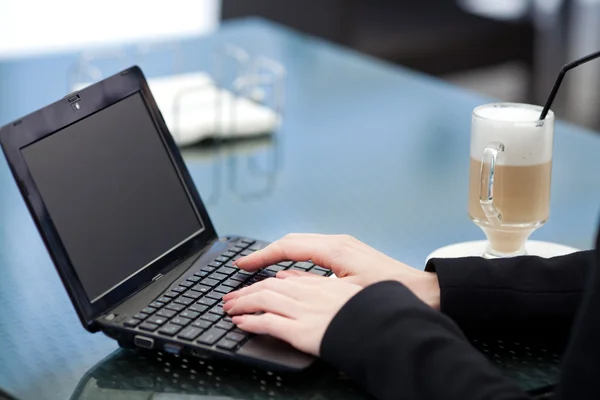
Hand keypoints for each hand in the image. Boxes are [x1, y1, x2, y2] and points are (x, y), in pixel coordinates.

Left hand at [223, 276, 361, 355]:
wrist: (384, 328)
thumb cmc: (369, 311)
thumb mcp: (346, 290)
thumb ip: (317, 283)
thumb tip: (288, 277)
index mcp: (320, 284)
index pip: (282, 278)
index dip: (261, 277)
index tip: (249, 280)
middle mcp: (309, 292)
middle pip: (267, 286)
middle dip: (245, 292)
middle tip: (230, 298)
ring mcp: (304, 310)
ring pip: (263, 300)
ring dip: (242, 304)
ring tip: (229, 309)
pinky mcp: (301, 330)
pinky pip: (268, 322)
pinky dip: (250, 322)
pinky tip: (240, 323)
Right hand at [235, 233, 439, 308]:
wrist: (423, 292)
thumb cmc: (390, 293)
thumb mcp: (348, 292)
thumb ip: (314, 284)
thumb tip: (284, 281)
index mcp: (335, 249)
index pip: (289, 246)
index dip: (262, 255)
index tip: (243, 263)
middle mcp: (338, 242)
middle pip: (292, 241)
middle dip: (266, 252)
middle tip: (244, 265)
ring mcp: (343, 246)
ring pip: (301, 243)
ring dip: (279, 253)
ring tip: (259, 265)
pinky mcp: (348, 253)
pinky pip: (312, 250)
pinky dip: (294, 257)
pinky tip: (288, 269)